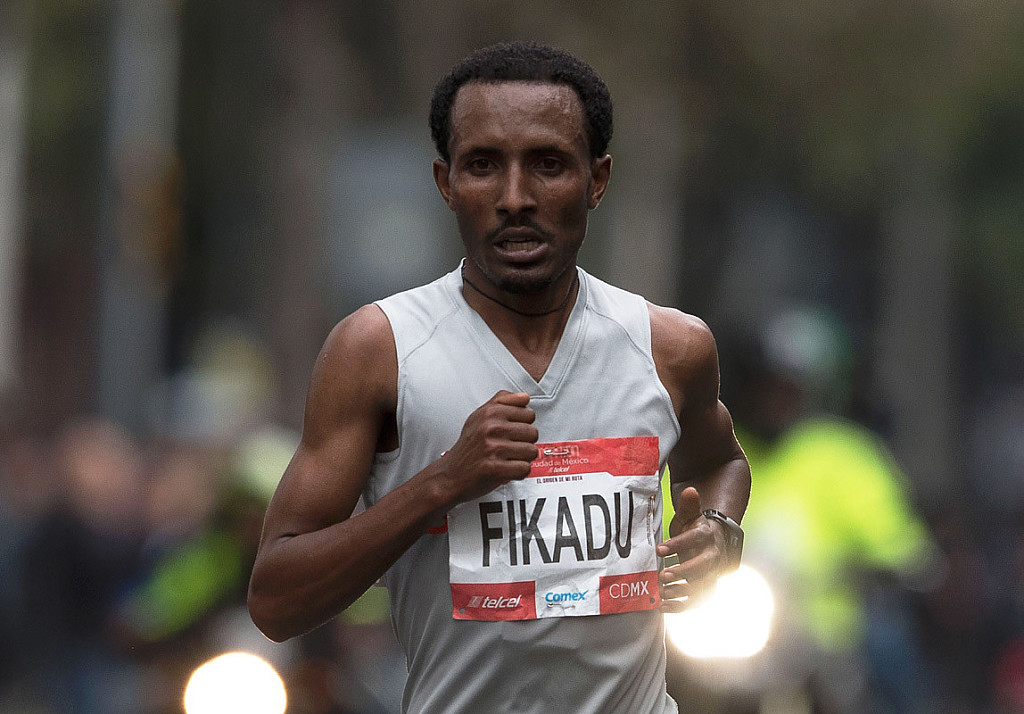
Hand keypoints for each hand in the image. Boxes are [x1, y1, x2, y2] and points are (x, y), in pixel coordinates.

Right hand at [435, 391, 538, 504]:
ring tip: (509, 459)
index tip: (512, 432)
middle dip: (525, 443)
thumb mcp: (479, 417)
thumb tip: (524, 397)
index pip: (529, 414)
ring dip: (523, 459)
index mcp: (490, 412)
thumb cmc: (467, 448)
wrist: (450, 475)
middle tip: (510, 448)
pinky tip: (507, 469)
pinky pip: (525, 468)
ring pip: (531, 451)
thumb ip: (502, 402)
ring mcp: (493, 448)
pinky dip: (518, 472)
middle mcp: (491, 427)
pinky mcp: (495, 468)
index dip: (524, 425)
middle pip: (533, 433)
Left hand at [657, 486, 724, 611]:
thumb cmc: (695, 529)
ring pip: (701, 587)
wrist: (712, 543)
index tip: (659, 549)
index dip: (678, 544)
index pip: (694, 540)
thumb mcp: (690, 515)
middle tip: (664, 576)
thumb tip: (690, 490)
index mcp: (707, 537)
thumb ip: (689, 505)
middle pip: (703, 567)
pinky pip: (695, 602)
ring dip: (681, 592)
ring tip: (662, 593)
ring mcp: (710, 575)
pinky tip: (663, 607)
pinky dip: (680, 607)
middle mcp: (712, 557)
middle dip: (684, 572)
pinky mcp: (704, 589)